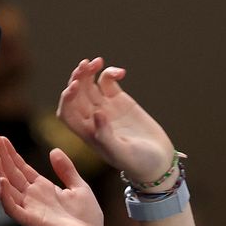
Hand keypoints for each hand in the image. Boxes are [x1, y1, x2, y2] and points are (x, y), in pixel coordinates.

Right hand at [0, 135, 104, 225]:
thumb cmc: (87, 219)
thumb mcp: (79, 187)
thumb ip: (66, 170)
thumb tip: (54, 150)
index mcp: (43, 188)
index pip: (21, 167)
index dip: (11, 153)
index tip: (1, 137)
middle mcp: (32, 197)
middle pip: (11, 173)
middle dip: (1, 156)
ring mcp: (29, 209)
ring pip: (6, 188)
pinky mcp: (30, 221)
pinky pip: (12, 208)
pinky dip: (5, 195)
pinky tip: (1, 180)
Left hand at [56, 57, 176, 186]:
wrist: (158, 161)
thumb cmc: (139, 163)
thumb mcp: (122, 153)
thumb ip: (106, 136)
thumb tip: (96, 113)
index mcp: (87, 133)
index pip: (67, 112)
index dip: (67, 98)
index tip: (75, 87)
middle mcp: (93, 119)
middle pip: (76, 94)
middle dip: (77, 78)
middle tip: (86, 65)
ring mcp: (105, 108)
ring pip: (89, 84)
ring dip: (89, 72)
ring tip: (98, 62)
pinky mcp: (120, 100)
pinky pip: (108, 82)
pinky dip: (110, 73)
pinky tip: (121, 72)